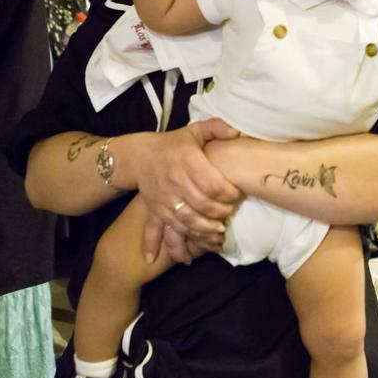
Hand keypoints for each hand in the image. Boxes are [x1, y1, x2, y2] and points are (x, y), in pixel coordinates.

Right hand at [130, 118, 242, 258]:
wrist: (139, 157)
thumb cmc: (173, 145)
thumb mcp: (194, 131)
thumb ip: (216, 128)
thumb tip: (238, 132)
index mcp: (187, 160)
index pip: (214, 184)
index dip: (230, 194)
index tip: (237, 195)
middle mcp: (175, 180)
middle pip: (204, 205)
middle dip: (221, 213)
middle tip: (230, 213)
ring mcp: (164, 197)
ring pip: (188, 220)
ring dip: (206, 230)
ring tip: (219, 231)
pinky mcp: (156, 210)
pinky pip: (171, 228)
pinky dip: (183, 240)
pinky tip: (193, 250)